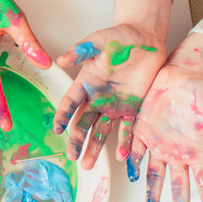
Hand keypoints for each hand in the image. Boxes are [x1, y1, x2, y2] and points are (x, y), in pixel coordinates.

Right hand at [52, 28, 165, 168]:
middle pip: (83, 122)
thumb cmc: (119, 37)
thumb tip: (60, 59)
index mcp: (86, 82)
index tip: (57, 129)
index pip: (70, 102)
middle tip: (72, 156)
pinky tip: (120, 156)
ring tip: (87, 164)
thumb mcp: (98, 40)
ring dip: (95, 147)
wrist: (145, 39)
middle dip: (77, 140)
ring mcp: (114, 105)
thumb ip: (80, 50)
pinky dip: (124, 142)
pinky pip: (128, 129)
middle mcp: (97, 97)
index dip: (62, 116)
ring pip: (101, 131)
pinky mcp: (132, 108)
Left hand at [127, 44, 202, 201]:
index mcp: (198, 152)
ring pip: (154, 174)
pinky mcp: (142, 132)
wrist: (183, 77)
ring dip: (152, 192)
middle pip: (179, 187)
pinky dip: (133, 162)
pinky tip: (131, 174)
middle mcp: (178, 154)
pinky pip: (136, 151)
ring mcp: (159, 144)